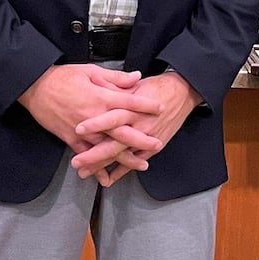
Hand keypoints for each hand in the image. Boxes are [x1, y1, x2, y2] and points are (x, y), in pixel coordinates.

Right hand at [21, 64, 163, 183]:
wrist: (35, 87)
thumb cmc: (62, 77)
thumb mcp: (90, 71)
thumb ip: (115, 78)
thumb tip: (137, 77)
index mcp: (100, 97)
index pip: (128, 102)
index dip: (146, 105)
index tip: (160, 108)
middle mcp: (94, 117)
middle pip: (122, 130)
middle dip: (141, 138)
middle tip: (157, 143)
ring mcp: (82, 131)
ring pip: (107, 148)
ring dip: (125, 158)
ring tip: (141, 164)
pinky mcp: (70, 139)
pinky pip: (86, 156)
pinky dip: (97, 168)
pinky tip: (106, 177)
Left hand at [72, 71, 203, 184]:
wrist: (182, 93)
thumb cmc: (156, 87)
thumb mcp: (134, 83)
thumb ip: (114, 85)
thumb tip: (95, 80)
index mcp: (133, 108)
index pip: (112, 117)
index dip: (96, 123)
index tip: (78, 129)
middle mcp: (140, 125)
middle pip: (115, 143)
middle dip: (95, 155)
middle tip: (76, 162)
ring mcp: (147, 138)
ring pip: (122, 156)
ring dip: (103, 166)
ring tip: (85, 173)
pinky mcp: (153, 147)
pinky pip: (134, 161)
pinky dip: (121, 171)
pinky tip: (107, 179)